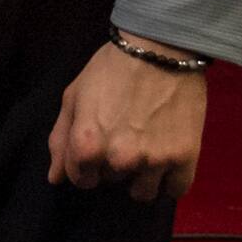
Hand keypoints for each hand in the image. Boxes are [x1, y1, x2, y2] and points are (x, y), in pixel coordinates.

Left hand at [46, 38, 203, 201]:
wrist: (161, 49)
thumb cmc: (110, 70)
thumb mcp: (74, 98)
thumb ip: (61, 140)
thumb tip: (56, 179)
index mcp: (86, 145)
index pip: (81, 179)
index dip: (86, 166)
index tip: (97, 149)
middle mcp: (119, 158)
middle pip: (111, 182)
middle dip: (113, 165)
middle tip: (124, 137)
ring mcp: (154, 160)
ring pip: (143, 192)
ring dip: (142, 176)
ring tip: (147, 149)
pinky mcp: (185, 157)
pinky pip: (176, 190)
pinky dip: (171, 180)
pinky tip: (167, 159)